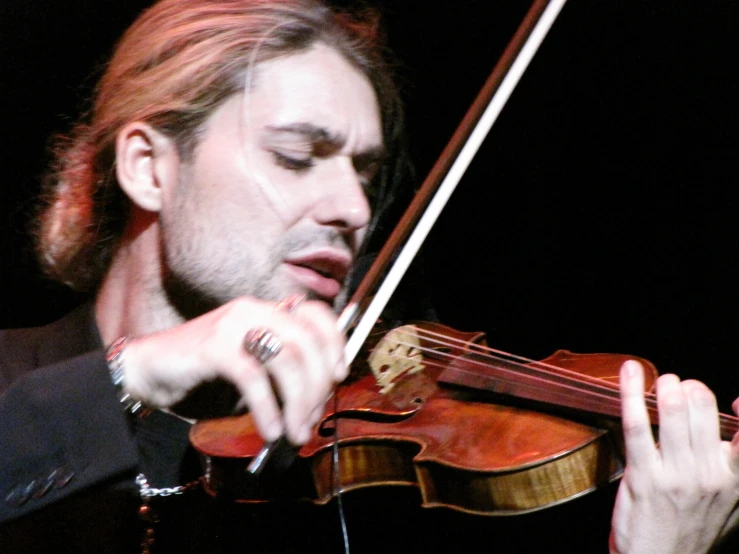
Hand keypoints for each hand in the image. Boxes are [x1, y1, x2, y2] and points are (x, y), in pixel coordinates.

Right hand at [119, 296, 346, 444]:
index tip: (339, 376)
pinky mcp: (214, 346)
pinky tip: (271, 429)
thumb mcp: (253, 369)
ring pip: (286, 359)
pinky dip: (268, 408)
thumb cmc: (204, 374)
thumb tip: (318, 401)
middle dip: (317, 387)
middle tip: (312, 420)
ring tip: (295, 433)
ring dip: (298, 402)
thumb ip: (283, 374)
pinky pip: (254, 378)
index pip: (316, 313)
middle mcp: (254, 310)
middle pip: (307, 341)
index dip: (335, 343)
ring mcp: (233, 325)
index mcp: (267, 311)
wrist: (149, 371)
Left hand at [610, 360, 738, 553]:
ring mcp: (675, 475)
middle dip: (689, 387)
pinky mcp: (642, 475)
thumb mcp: (727, 506)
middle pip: (702, 409)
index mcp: (733, 480)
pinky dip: (632, 391)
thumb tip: (733, 433)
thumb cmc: (689, 532)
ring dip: (665, 385)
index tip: (733, 400)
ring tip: (660, 380)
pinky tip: (629, 371)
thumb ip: (734, 470)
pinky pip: (637, 423)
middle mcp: (708, 475)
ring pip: (673, 411)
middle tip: (678, 387)